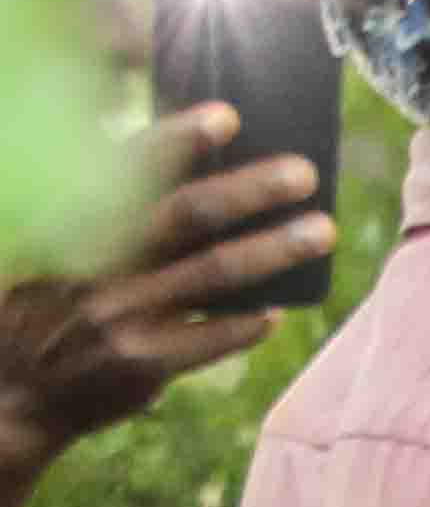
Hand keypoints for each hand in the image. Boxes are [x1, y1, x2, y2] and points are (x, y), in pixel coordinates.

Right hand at [0, 109, 316, 501]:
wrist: (11, 392)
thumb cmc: (48, 304)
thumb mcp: (52, 251)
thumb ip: (107, 216)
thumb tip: (194, 169)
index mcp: (69, 225)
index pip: (126, 170)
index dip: (177, 140)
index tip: (227, 115)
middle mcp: (95, 264)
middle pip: (186, 215)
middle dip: (249, 190)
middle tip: (304, 172)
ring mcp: (119, 315)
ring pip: (212, 273)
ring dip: (274, 249)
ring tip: (322, 231)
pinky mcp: (140, 364)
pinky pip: (210, 339)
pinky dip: (246, 323)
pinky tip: (276, 311)